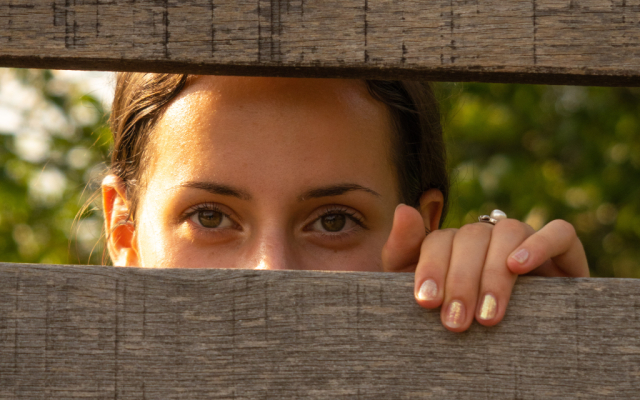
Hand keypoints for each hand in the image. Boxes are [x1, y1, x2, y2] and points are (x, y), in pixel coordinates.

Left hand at [381, 204, 588, 331]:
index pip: (439, 240)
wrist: (519, 353)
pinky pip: (559, 232)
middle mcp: (489, 238)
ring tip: (489, 315)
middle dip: (460, 281)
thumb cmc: (462, 322)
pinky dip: (539, 244)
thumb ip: (403, 252)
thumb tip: (403, 209)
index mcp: (455, 246)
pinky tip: (519, 266)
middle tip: (456, 323)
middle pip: (471, 237)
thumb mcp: (426, 296)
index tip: (426, 302)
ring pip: (508, 232)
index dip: (430, 268)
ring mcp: (525, 241)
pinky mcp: (564, 251)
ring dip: (493, 273)